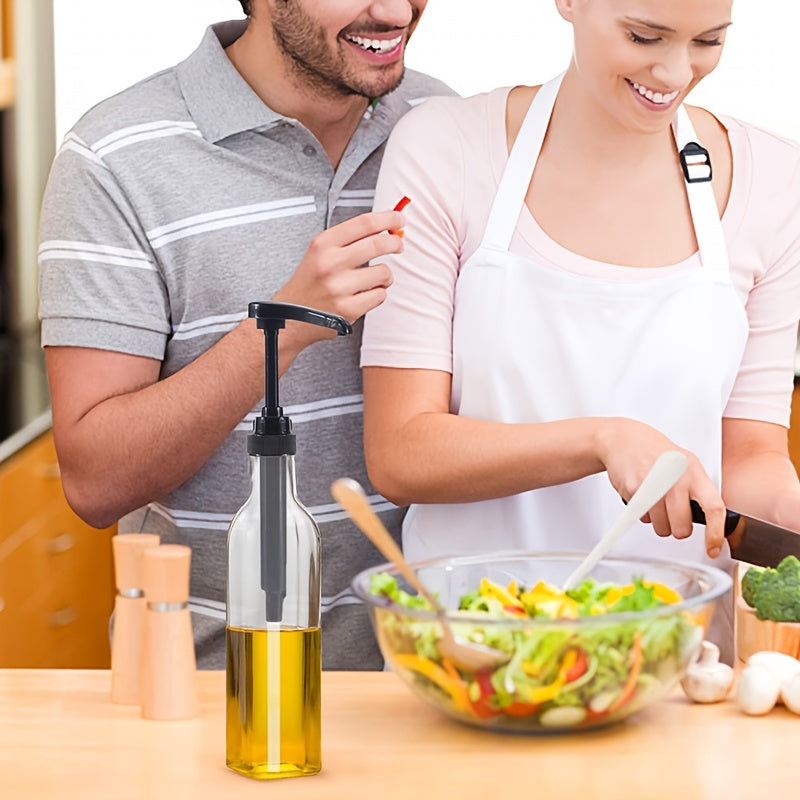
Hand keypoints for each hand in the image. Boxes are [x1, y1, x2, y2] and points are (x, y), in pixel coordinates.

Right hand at [272, 209, 404, 344]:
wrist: (291, 316)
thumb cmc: (310, 282)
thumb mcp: (321, 252)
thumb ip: (350, 238)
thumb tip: (387, 227)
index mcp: (323, 244)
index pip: (364, 223)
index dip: (388, 218)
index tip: (398, 219)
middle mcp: (330, 264)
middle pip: (378, 243)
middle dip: (395, 242)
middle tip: (398, 244)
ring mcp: (340, 288)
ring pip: (384, 272)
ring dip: (385, 275)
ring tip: (374, 278)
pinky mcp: (348, 309)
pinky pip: (380, 295)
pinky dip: (377, 294)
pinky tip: (364, 294)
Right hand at [596, 418, 726, 557]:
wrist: (625, 440)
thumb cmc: (658, 453)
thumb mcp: (687, 463)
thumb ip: (699, 488)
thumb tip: (713, 519)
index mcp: (694, 473)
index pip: (713, 509)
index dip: (715, 534)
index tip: (712, 548)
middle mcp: (675, 480)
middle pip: (682, 529)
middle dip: (677, 527)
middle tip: (673, 514)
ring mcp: (654, 487)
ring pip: (661, 528)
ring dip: (659, 521)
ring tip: (656, 501)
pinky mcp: (634, 492)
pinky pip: (643, 519)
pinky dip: (643, 513)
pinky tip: (643, 495)